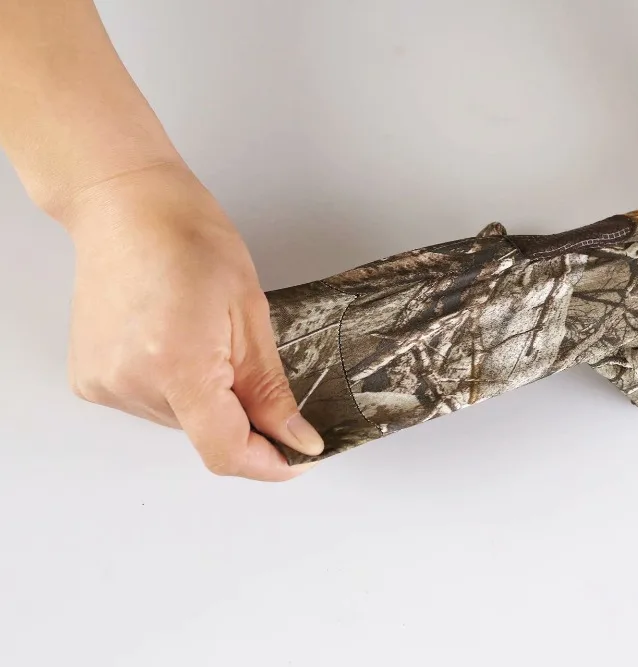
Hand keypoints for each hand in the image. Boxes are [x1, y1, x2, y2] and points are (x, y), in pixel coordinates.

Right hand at [63, 164, 323, 480]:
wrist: (127, 208)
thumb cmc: (190, 241)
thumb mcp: (251, 314)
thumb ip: (270, 390)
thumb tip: (297, 441)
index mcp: (176, 366)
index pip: (226, 452)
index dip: (270, 463)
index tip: (301, 455)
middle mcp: (131, 383)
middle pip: (207, 436)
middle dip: (243, 416)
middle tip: (247, 360)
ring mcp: (105, 384)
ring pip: (181, 423)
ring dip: (208, 400)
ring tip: (204, 337)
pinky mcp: (91, 380)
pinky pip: (153, 406)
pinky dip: (177, 389)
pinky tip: (176, 343)